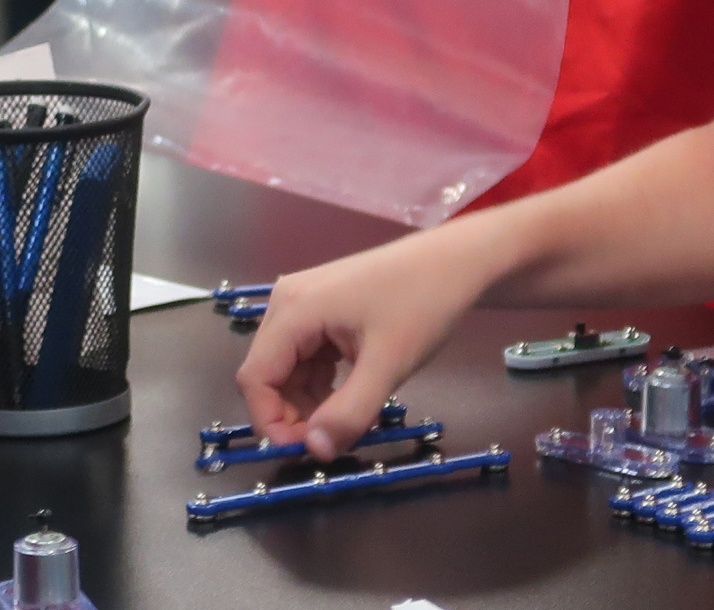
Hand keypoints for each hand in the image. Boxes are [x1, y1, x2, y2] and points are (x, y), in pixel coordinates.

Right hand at [236, 233, 487, 460]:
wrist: (458, 260)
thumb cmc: (423, 304)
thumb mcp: (388, 365)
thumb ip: (348, 413)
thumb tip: (315, 452)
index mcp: (293, 309)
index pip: (255, 379)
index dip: (271, 423)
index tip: (309, 452)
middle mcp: (288, 302)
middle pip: (270, 375)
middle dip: (294, 415)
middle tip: (334, 440)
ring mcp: (306, 303)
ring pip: (290, 370)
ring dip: (311, 403)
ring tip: (352, 420)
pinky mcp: (324, 309)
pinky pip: (309, 357)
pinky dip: (324, 384)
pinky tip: (353, 397)